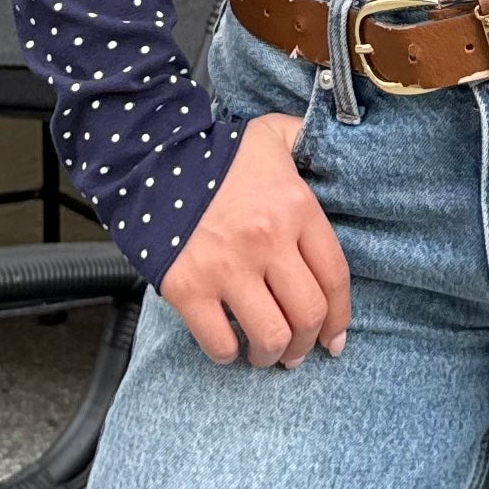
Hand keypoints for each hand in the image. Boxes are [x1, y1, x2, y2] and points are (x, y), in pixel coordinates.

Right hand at [160, 114, 351, 367]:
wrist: (149, 157)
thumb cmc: (217, 152)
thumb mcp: (272, 134)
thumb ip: (307, 140)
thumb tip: (338, 141)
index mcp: (295, 208)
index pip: (334, 277)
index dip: (340, 318)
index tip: (334, 339)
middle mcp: (267, 240)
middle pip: (307, 315)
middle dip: (306, 344)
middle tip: (296, 353)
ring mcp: (227, 266)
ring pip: (270, 336)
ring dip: (271, 355)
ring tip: (263, 354)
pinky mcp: (187, 287)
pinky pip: (219, 341)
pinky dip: (227, 353)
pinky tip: (228, 346)